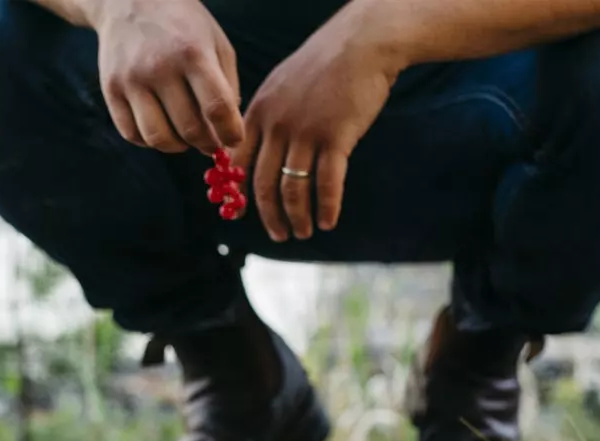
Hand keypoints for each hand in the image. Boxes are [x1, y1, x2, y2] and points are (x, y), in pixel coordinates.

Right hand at [86, 0, 243, 153]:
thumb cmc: (183, 26)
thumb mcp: (215, 42)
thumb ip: (227, 86)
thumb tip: (227, 132)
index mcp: (192, 53)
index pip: (217, 108)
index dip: (230, 133)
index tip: (234, 140)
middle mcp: (160, 66)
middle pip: (190, 129)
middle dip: (207, 144)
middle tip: (211, 143)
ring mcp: (132, 79)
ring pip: (158, 138)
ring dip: (178, 147)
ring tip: (185, 139)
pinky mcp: (111, 88)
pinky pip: (132, 133)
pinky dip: (150, 141)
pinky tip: (161, 129)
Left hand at [236, 20, 399, 240]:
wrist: (361, 45)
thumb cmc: (324, 68)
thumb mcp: (283, 86)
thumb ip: (267, 117)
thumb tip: (256, 150)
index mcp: (259, 112)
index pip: (238, 162)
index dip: (238, 193)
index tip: (239, 215)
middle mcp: (277, 125)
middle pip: (263, 183)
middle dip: (269, 216)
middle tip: (278, 235)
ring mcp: (306, 131)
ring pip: (293, 188)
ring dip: (297, 217)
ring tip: (304, 233)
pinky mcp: (336, 137)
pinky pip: (327, 183)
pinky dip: (326, 207)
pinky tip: (328, 222)